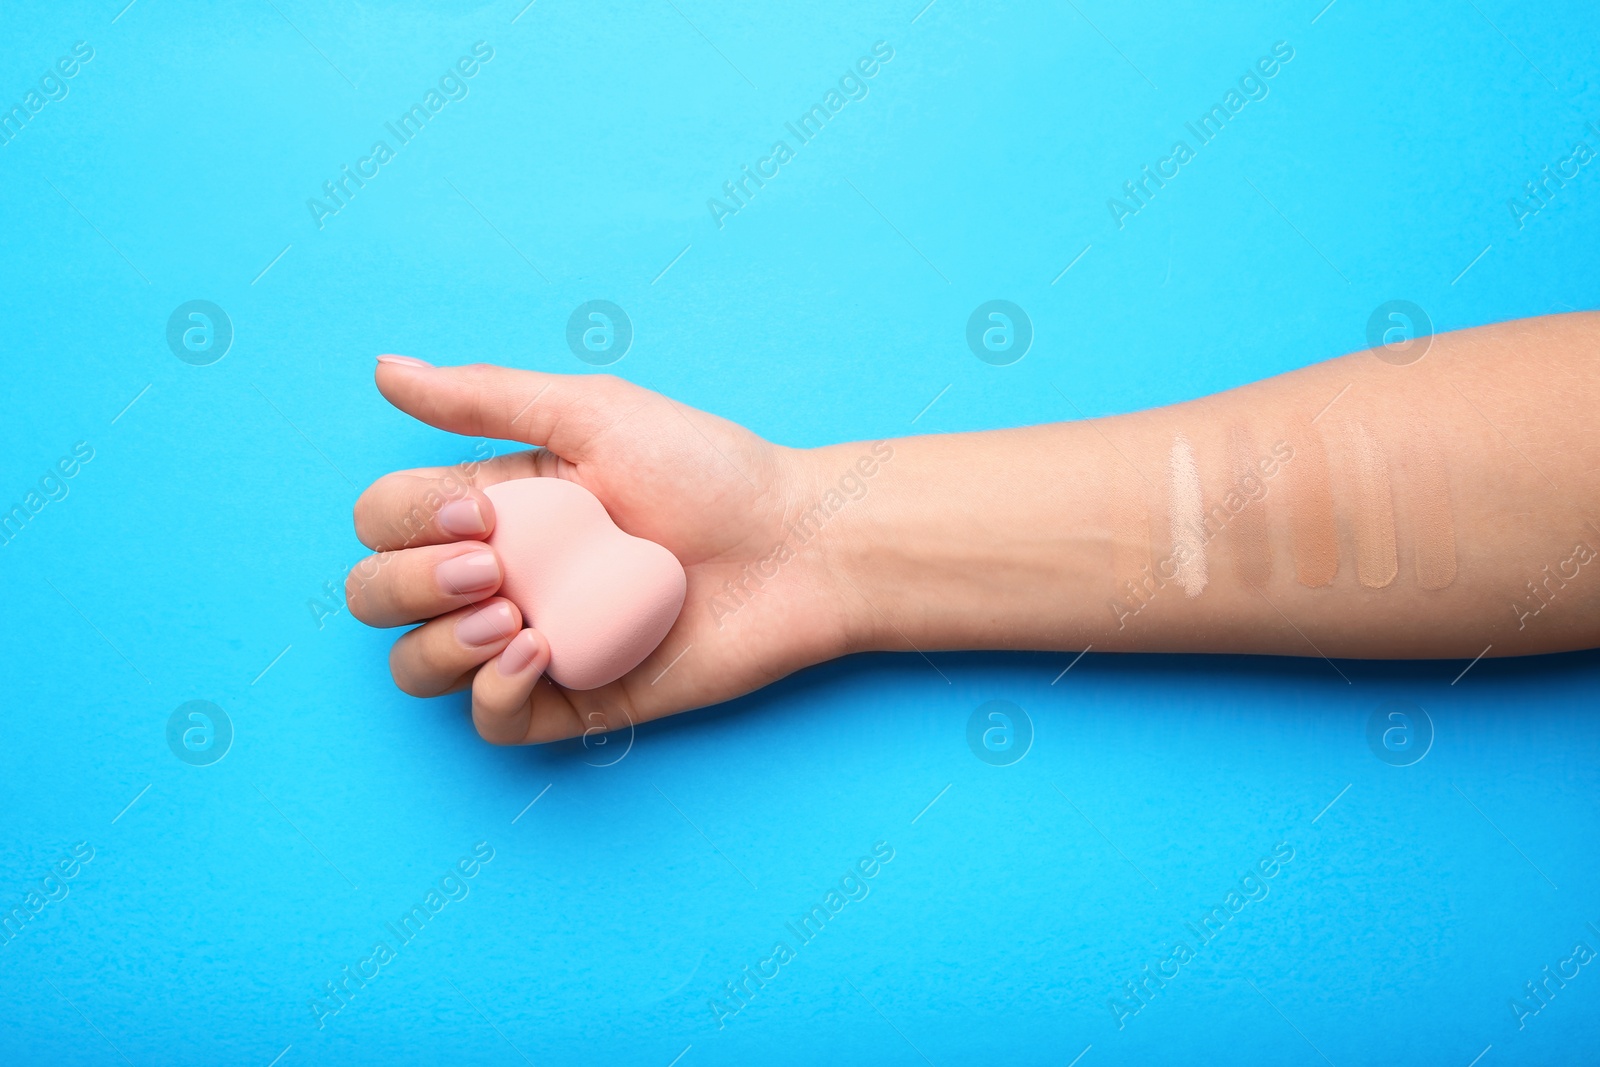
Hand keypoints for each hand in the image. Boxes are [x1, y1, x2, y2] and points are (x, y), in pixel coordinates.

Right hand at [347, 358, 857, 743]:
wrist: (795, 546)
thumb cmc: (709, 471)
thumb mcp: (596, 414)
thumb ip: (485, 398)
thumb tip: (384, 370)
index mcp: (494, 505)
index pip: (385, 521)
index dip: (406, 523)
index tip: (482, 515)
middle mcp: (499, 574)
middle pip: (378, 597)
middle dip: (408, 585)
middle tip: (493, 568)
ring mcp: (531, 641)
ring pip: (415, 668)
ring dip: (440, 644)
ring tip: (515, 617)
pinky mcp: (574, 700)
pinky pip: (490, 723)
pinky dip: (493, 694)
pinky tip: (538, 654)